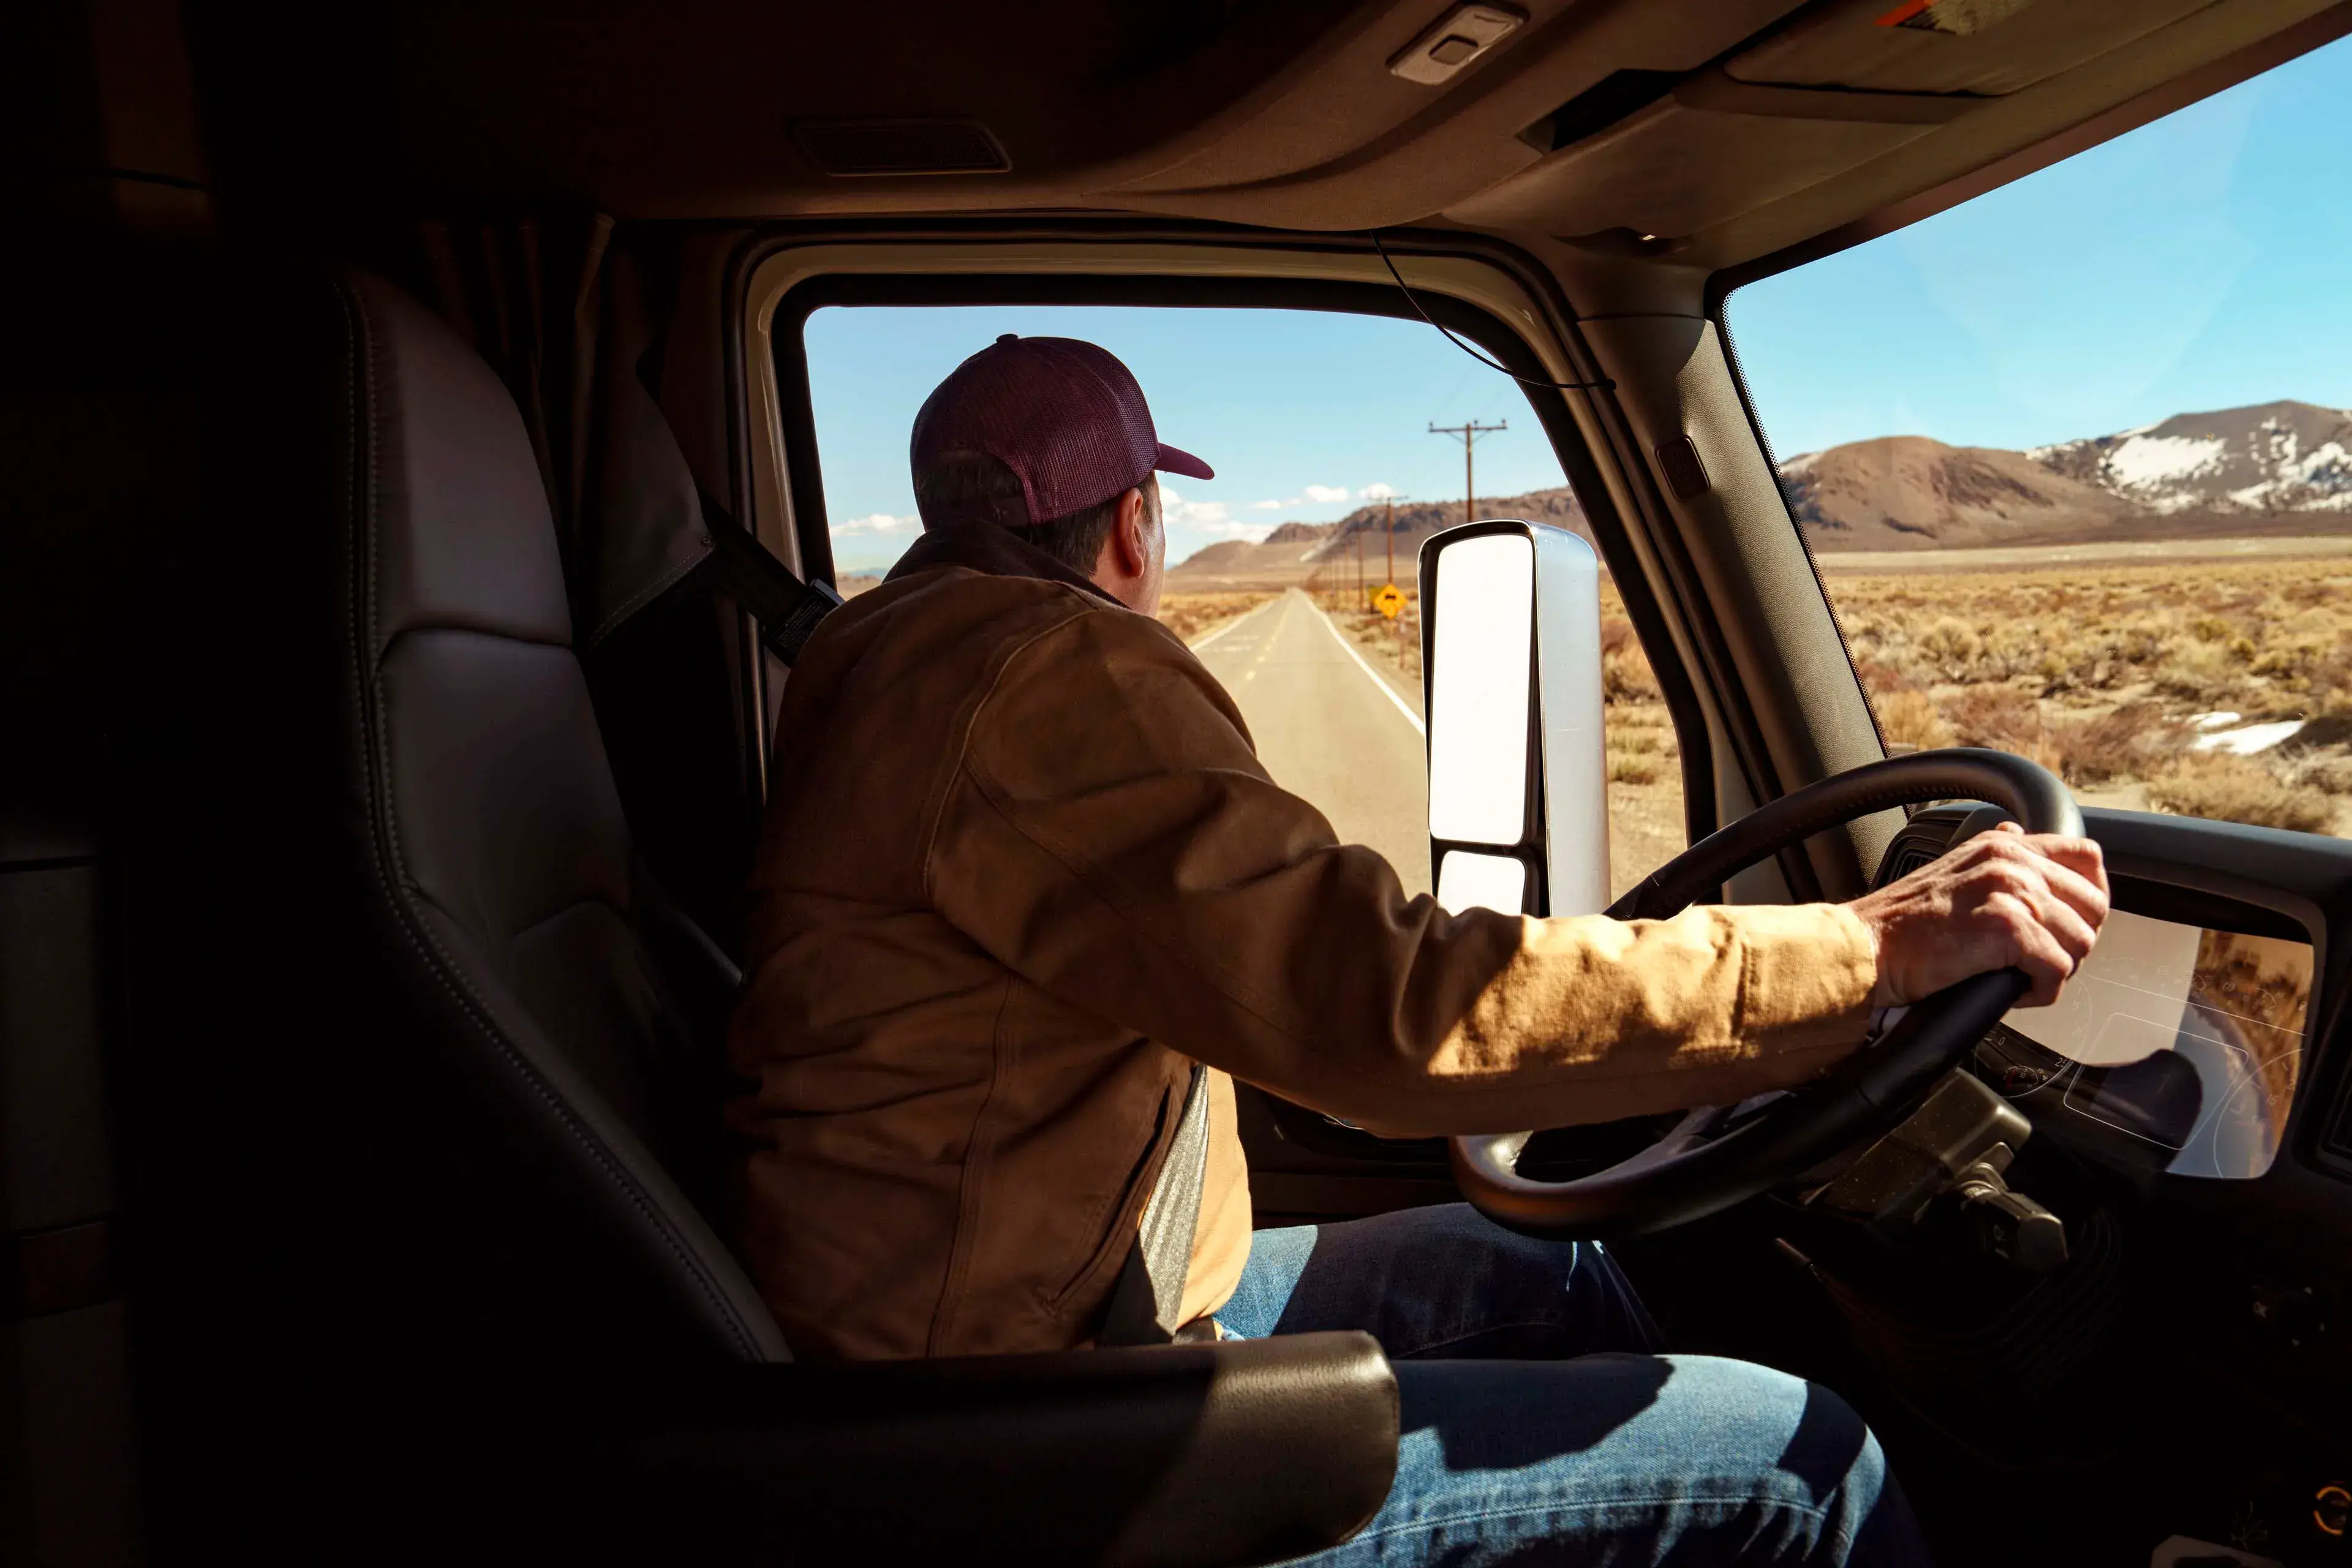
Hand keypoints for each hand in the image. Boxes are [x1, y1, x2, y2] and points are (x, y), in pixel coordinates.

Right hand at [1847, 823, 2108, 1007]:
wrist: (1864, 947)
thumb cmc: (1900, 922)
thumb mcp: (1953, 867)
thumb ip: (1994, 854)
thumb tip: (2017, 835)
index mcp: (2002, 844)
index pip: (2086, 857)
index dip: (2091, 897)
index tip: (2072, 924)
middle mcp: (2012, 861)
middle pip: (2094, 906)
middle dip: (2074, 940)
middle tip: (2039, 959)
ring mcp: (2011, 892)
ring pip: (2081, 941)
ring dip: (2056, 969)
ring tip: (2020, 977)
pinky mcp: (2007, 929)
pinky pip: (2058, 970)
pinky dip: (2041, 991)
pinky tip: (2013, 990)